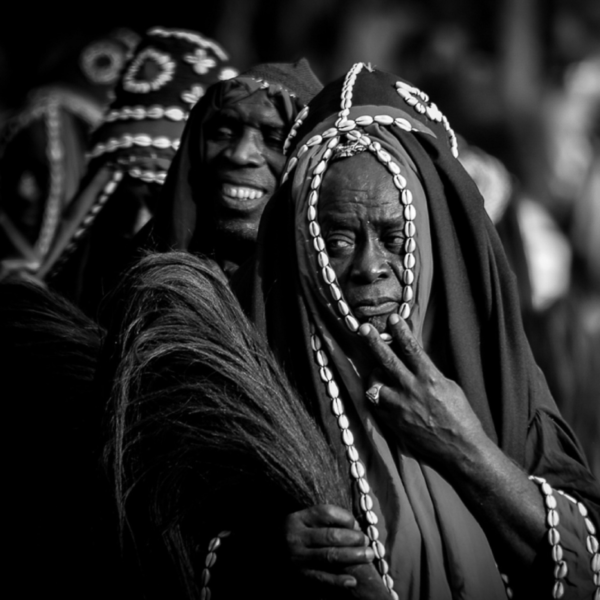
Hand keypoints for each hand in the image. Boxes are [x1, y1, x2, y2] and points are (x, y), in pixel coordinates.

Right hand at [284, 504, 373, 589]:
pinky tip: (352, 581)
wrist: (271, 552)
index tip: (356, 524)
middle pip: (330, 535)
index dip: (346, 517)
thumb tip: (355, 527)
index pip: (326, 513)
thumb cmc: (295, 535)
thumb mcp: (303, 521)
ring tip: (368, 556)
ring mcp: (297, 558)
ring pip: (329, 556)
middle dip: (354, 539)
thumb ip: (325, 520)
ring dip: (353, 557)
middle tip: (367, 542)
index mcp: (297, 518)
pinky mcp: (299, 576)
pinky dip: (338, 580)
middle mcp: (295, 537)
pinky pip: (322, 578)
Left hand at [359, 313, 488, 470]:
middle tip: (363, 328)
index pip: (411, 349)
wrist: (460, 450)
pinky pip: (375, 404)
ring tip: (377, 372)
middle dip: (373, 342)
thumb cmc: (461, 417)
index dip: (401, 332)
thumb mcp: (449, 387)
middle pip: (387, 361)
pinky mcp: (392, 422)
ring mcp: (400, 407)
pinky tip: (379, 393)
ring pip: (375, 383)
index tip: (392, 318)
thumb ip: (429, 374)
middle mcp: (412, 390)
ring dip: (374, 375)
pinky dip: (376, 396)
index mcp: (430, 378)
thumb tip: (415, 362)